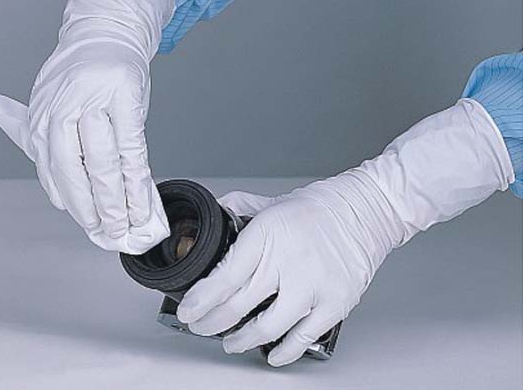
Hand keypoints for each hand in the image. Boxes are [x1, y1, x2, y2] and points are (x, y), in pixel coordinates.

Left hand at [0, 0, 174, 252]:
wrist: (107, 31)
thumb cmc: (82, 76)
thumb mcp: (52, 104)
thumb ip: (55, 147)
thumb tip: (62, 198)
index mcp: (41, 115)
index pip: (51, 169)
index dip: (70, 200)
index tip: (86, 223)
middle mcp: (62, 109)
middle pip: (74, 169)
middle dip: (91, 208)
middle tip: (106, 232)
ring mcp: (94, 102)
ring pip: (104, 164)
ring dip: (115, 201)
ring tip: (125, 224)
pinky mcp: (125, 98)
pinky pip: (132, 149)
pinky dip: (138, 181)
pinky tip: (143, 200)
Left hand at [177, 99, 512, 365]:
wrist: (366, 211)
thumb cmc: (318, 208)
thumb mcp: (270, 202)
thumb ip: (238, 211)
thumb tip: (212, 218)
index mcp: (267, 234)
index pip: (223, 277)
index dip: (200, 301)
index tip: (189, 311)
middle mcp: (288, 262)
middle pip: (237, 306)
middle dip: (210, 323)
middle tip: (201, 327)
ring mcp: (313, 286)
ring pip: (266, 328)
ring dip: (240, 340)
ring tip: (230, 341)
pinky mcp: (336, 303)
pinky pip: (301, 339)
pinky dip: (281, 352)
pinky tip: (269, 353)